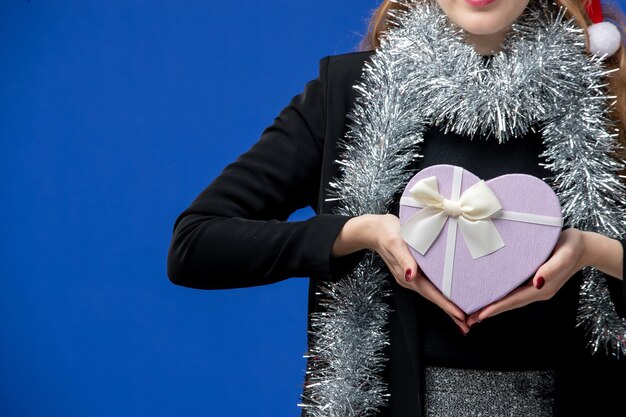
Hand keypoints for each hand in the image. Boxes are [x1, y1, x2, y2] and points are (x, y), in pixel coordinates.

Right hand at [333, 214, 469, 332]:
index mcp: (407, 276)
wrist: (374, 230)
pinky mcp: (414, 270)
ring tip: (462, 316)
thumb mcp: (395, 243)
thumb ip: (404, 260)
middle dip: (449, 311)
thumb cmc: (386, 233)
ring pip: (432, 294)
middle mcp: (410, 279)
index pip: (430, 293)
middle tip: (467, 325)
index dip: (446, 305)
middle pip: (433, 298)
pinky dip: (441, 294)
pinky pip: (430, 285)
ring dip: (446, 305)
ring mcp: (412, 276)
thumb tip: (411, 276)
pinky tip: (449, 295)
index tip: (460, 315)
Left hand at [467, 228, 586, 326]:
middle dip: (490, 311)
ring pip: (511, 299)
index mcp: (543, 288)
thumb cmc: (573, 246)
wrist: (584, 245)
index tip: (481, 314)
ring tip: (475, 312)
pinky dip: (502, 297)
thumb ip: (552, 268)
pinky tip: (491, 296)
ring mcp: (536, 287)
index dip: (497, 307)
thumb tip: (537, 282)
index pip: (515, 300)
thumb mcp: (565, 254)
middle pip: (510, 304)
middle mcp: (538, 291)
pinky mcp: (534, 280)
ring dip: (494, 306)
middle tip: (469, 319)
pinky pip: (515, 292)